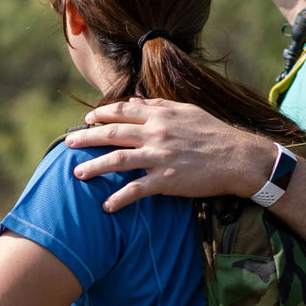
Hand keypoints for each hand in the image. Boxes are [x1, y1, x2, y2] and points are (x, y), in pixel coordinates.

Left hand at [65, 98, 275, 210]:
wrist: (238, 158)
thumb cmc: (214, 133)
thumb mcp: (187, 111)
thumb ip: (160, 105)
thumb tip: (137, 100)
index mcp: (160, 115)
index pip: (123, 111)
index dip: (101, 115)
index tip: (87, 120)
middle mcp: (156, 133)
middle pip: (113, 133)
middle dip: (87, 138)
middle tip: (67, 143)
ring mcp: (160, 157)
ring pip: (118, 160)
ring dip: (94, 167)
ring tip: (77, 173)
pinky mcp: (167, 181)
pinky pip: (136, 190)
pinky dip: (119, 198)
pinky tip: (106, 205)